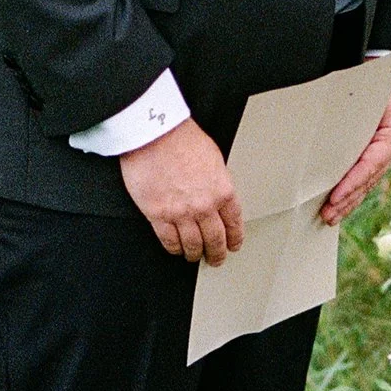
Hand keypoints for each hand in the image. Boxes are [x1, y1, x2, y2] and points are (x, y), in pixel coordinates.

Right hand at [121, 117, 243, 263]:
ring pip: (192, 245)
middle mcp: (204, 206)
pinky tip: (176, 249)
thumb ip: (217, 181)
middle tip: (216, 258)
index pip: (234, 223)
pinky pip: (169, 241)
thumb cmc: (181, 137)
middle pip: (215, 240)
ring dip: (195, 254)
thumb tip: (216, 194)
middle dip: (217, 253)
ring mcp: (181, 213)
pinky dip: (174, 248)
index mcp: (222, 190)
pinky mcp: (157, 215)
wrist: (155, 132)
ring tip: (194, 256)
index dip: (235, 238)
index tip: (233, 244)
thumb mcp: (213, 158)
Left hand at [322, 75, 390, 224]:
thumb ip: (352, 111)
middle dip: (347, 200)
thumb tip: (324, 131)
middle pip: (367, 179)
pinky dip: (350, 191)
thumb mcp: (366, 92)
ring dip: (348, 201)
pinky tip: (338, 204)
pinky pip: (363, 176)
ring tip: (329, 217)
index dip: (352, 183)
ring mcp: (384, 152)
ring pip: (365, 182)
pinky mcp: (374, 153)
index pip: (370, 164)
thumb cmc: (373, 78)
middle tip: (326, 216)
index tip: (334, 197)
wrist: (382, 68)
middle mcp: (390, 147)